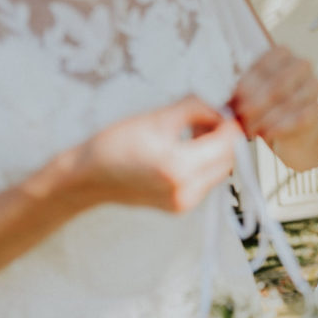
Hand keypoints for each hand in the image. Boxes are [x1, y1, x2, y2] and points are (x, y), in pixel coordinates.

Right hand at [69, 95, 240, 212]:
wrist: (88, 177)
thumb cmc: (115, 143)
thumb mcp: (157, 117)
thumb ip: (197, 109)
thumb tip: (223, 109)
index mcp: (178, 167)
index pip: (227, 143)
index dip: (229, 124)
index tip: (221, 111)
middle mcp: (185, 191)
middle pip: (229, 160)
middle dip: (224, 138)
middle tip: (205, 120)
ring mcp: (184, 203)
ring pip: (220, 172)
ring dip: (216, 152)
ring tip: (192, 135)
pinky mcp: (181, 208)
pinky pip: (207, 182)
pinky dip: (205, 165)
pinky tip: (185, 152)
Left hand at [230, 46, 317, 146]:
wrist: (295, 123)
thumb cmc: (268, 102)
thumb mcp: (253, 91)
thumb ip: (241, 93)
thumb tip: (224, 105)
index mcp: (283, 53)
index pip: (264, 66)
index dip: (248, 84)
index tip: (235, 99)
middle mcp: (301, 65)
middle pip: (277, 84)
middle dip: (256, 103)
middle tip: (241, 116)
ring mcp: (312, 87)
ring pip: (286, 103)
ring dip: (264, 118)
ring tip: (249, 129)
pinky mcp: (316, 111)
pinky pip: (297, 120)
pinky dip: (278, 128)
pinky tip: (266, 134)